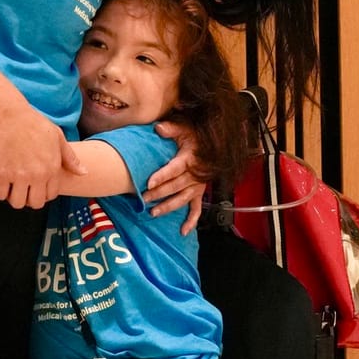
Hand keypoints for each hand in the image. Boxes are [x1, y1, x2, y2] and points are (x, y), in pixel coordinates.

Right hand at [0, 105, 84, 209]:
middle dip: (30, 199)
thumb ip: (70, 158)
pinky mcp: (1, 173)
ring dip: (15, 198)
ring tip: (13, 189)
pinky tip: (2, 184)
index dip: (44, 194)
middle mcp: (37, 175)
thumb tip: (83, 173)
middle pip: (35, 203)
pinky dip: (0, 192)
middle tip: (25, 191)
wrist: (7, 115)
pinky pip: (0, 194)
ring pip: (17, 203)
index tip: (37, 188)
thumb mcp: (57, 136)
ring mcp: (19, 175)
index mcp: (52, 168)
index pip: (51, 195)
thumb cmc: (32, 123)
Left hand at [146, 119, 209, 233]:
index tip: (149, 183)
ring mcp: (198, 186)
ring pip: (182, 199)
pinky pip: (197, 209)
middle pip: (175, 186)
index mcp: (189, 159)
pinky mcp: (200, 193)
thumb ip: (172, 129)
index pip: (174, 169)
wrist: (214, 146)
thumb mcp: (185, 128)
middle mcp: (195, 175)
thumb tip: (158, 128)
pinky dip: (191, 221)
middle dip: (159, 194)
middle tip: (144, 199)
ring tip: (154, 212)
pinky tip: (183, 231)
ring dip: (168, 206)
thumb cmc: (196, 137)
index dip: (162, 176)